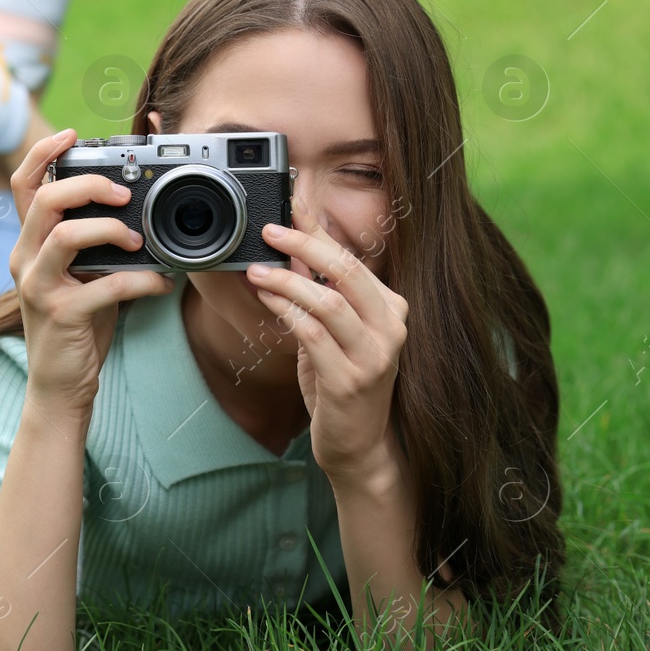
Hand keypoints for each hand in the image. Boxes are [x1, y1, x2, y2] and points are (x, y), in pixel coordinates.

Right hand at [8, 129, 176, 410]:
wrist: (60, 386)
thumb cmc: (77, 325)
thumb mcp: (83, 274)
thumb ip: (97, 242)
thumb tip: (138, 210)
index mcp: (29, 244)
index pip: (23, 185)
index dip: (43, 153)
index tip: (72, 134)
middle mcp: (26, 260)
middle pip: (46, 200)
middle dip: (89, 185)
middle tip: (125, 191)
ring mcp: (38, 287)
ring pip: (66, 235)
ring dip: (110, 229)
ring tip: (140, 240)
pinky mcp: (61, 315)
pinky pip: (103, 286)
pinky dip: (140, 281)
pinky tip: (161, 283)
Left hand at [245, 195, 408, 488]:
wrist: (359, 444)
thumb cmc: (343, 382)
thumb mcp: (338, 331)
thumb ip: (323, 291)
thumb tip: (296, 243)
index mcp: (393, 310)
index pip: (354, 260)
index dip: (319, 231)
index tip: (289, 206)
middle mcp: (392, 329)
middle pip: (347, 272)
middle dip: (305, 245)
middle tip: (268, 230)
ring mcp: (375, 357)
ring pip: (329, 302)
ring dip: (287, 281)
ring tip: (256, 270)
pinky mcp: (350, 382)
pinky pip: (313, 335)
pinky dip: (286, 312)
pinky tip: (266, 300)